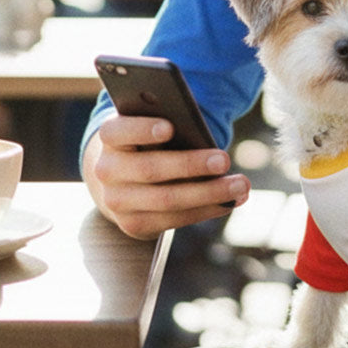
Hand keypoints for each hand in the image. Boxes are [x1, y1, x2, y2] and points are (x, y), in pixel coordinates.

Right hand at [84, 112, 248, 237]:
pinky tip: (229, 201)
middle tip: (225, 159)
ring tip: (240, 185)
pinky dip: (205, 210)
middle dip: (190, 165)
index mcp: (110, 137)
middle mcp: (107, 171)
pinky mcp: (134, 225)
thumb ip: (167, 122)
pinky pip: (174, 220)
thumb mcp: (149, 125)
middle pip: (150, 169)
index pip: (119, 131)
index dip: (142, 129)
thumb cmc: (146, 141)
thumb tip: (201, 133)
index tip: (169, 127)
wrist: (118, 177)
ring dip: (208, 193)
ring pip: (166, 200)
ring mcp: (117, 202)